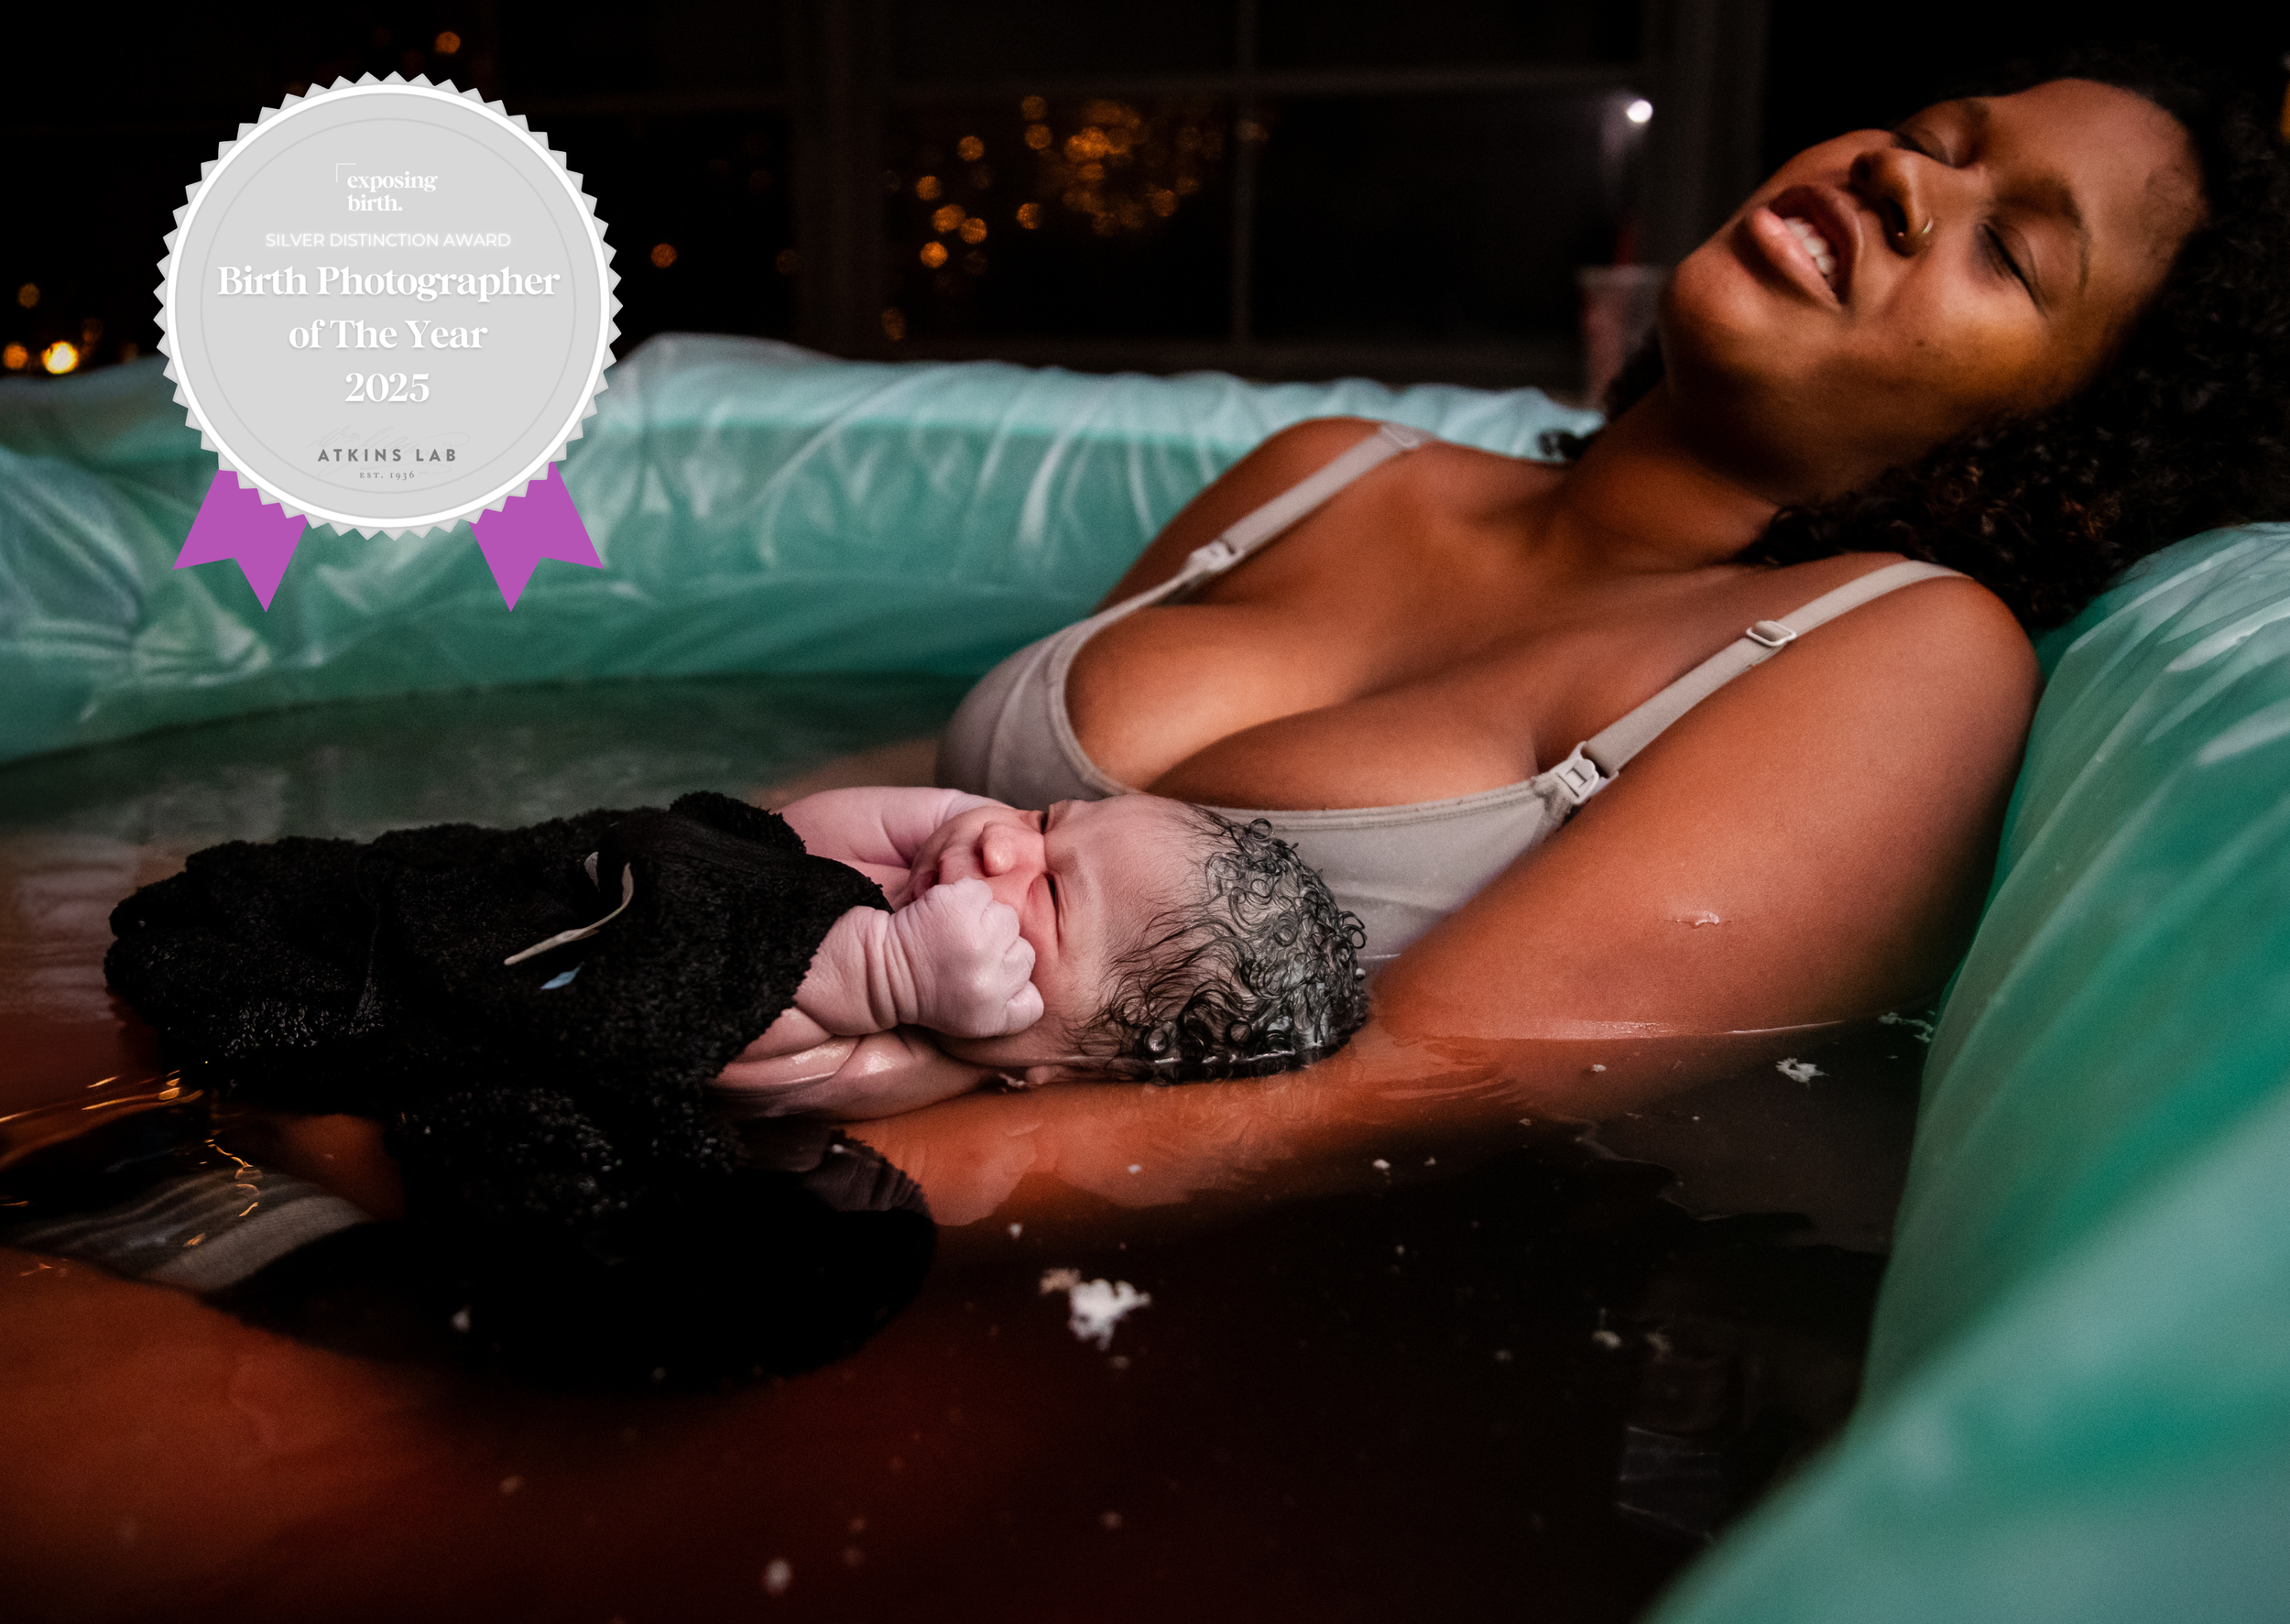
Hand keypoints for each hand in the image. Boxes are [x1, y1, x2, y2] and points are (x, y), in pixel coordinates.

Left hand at [887, 878, 1042, 1036]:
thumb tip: (1037, 984)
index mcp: (992, 1016)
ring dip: (982, 920)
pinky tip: (944, 915)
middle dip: (996, 950)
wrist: (878, 971)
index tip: (984, 982)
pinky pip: (982, 893)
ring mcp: (977, 942)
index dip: (1014, 987)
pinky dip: (963, 897)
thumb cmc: (926, 991)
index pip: (1034, 998)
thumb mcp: (974, 1019)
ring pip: (1007, 918)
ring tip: (954, 934)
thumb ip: (1014, 1006)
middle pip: (1025, 952)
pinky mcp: (961, 907)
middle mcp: (988, 983)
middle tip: (963, 955)